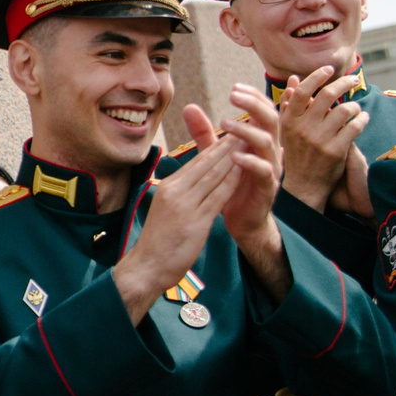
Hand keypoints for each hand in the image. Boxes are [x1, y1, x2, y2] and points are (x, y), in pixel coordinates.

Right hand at [108, 119, 240, 322]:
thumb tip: (193, 181)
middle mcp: (176, 191)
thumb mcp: (166, 208)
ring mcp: (186, 205)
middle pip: (206, 163)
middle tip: (244, 129)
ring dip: (233, 157)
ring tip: (248, 142)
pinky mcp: (196, 221)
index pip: (196, 161)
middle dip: (227, 145)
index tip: (231, 134)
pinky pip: (217, 196)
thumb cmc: (158, 241)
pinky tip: (243, 170)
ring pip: (213, 176)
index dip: (216, 146)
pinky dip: (231, 181)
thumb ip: (180, 193)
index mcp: (168, 186)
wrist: (147, 266)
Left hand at [214, 87, 285, 248]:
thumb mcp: (215, 156)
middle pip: (271, 119)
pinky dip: (250, 161)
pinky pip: (264, 171)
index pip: (264, 110)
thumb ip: (204, 133)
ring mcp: (271, 169)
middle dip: (254, 105)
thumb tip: (189, 107)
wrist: (242, 221)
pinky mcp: (267, 188)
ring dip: (247, 131)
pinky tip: (234, 156)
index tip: (235, 87)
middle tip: (234, 95)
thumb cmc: (231, 185)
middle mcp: (270, 151)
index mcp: (261, 139)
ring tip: (226, 124)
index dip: (253, 96)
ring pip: (267, 142)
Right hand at [278, 66, 371, 215]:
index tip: (329, 69)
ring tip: (357, 108)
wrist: (303, 187)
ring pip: (344, 110)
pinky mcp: (336, 151)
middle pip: (327, 95)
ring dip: (355, 105)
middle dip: (344, 83)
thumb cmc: (296, 155)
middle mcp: (304, 128)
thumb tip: (295, 79)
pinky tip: (363, 118)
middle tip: (353, 80)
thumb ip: (291, 104)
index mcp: (289, 121)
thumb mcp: (287, 130)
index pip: (303, 90)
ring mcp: (320, 140)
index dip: (318, 76)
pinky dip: (362, 119)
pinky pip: (354, 127)